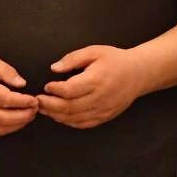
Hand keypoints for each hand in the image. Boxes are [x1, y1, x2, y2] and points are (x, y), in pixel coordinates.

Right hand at [0, 52, 37, 136]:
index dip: (23, 102)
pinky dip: (6, 130)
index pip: (6, 100)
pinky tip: (15, 122)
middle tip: (35, 109)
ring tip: (28, 116)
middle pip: (4, 118)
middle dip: (24, 116)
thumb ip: (6, 70)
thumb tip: (21, 84)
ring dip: (17, 125)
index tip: (34, 100)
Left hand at [36, 45, 150, 128]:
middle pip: (69, 107)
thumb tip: (54, 68)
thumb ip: (73, 58)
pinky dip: (69, 122)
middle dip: (50, 105)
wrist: (138, 73)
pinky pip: (84, 124)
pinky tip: (59, 116)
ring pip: (75, 118)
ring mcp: (103, 109)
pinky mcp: (105, 116)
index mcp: (96, 79)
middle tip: (38, 101)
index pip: (70, 90)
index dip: (55, 90)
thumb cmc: (115, 60)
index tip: (46, 86)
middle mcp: (100, 97)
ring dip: (56, 115)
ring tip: (44, 109)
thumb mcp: (94, 51)